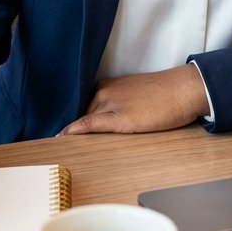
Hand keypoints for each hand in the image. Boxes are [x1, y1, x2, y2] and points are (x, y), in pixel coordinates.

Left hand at [59, 65, 207, 135]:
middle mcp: (104, 91)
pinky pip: (90, 124)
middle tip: (47, 141)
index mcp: (107, 85)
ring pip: (81, 119)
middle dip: (65, 126)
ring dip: (68, 132)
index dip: (67, 116)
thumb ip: (118, 104)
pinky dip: (74, 130)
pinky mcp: (121, 118)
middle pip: (78, 112)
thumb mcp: (136, 94)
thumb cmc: (165, 94)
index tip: (52, 127)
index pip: (79, 102)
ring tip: (50, 144)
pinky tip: (62, 137)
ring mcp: (111, 104)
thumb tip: (107, 120)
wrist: (184, 88)